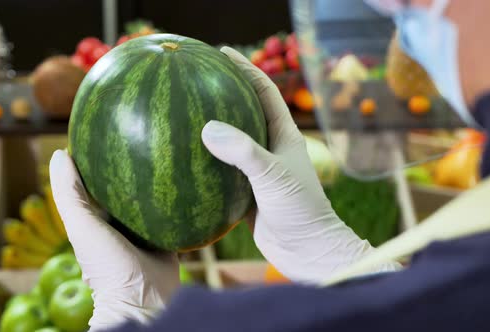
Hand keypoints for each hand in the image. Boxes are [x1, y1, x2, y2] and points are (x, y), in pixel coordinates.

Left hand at [49, 150, 179, 330]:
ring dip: (158, 178)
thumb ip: (69, 194)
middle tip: (146, 132)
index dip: (100, 156)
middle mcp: (121, 220)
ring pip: (151, 196)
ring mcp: (146, 227)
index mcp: (98, 217)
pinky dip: (178, 197)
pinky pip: (174, 210)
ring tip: (169, 148)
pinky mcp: (169, 233)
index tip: (110, 128)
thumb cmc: (107, 266)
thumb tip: (61, 153)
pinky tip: (186, 175)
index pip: (97, 179)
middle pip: (126, 185)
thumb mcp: (81, 227)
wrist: (145, 299)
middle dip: (134, 163)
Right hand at [201, 47, 400, 283]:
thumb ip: (243, 152)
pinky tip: (183, 162)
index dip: (245, 69)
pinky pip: (222, 173)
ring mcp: (259, 171)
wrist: (307, 251)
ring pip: (231, 144)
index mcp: (284, 135)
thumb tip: (207, 128)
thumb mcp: (273, 176)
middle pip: (245, 112)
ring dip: (212, 131)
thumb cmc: (300, 210)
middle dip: (224, 94)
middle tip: (195, 80)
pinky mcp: (247, 193)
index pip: (264, 91)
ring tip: (183, 117)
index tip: (221, 52)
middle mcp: (272, 149)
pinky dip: (205, 166)